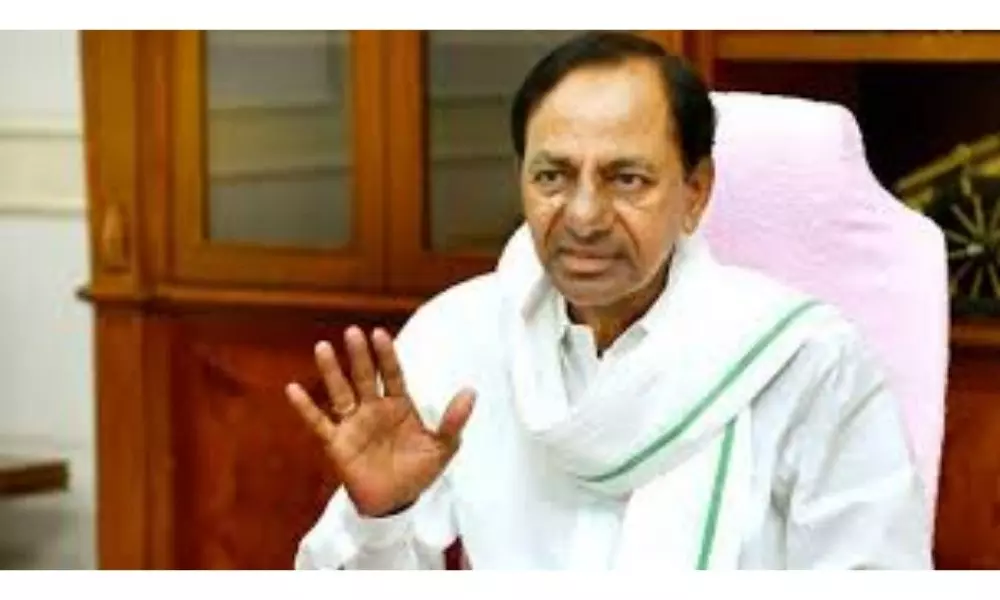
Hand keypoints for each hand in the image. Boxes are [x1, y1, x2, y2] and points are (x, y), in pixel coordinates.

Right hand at [286, 326, 474, 517]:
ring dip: (331, 371)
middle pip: (364, 377)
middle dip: (359, 356)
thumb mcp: (441, 448)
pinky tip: (293, 389)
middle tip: (353, 332)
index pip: (392, 374)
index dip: (386, 355)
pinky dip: (306, 408)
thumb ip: (453, 421)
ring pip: (340, 392)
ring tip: (323, 347)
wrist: (395, 504)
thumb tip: (471, 391)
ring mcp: (353, 424)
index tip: (379, 334)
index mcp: (398, 406)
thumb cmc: (418, 472)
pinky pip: (319, 423)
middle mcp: (373, 409)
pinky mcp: (337, 443)